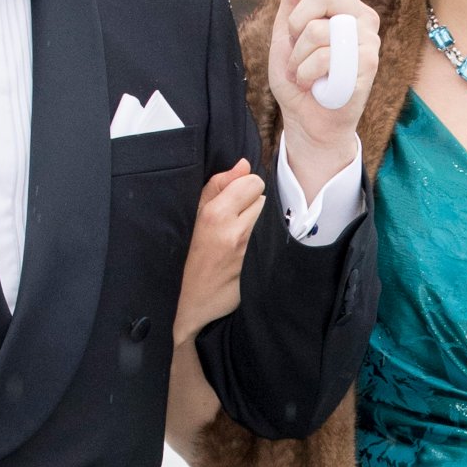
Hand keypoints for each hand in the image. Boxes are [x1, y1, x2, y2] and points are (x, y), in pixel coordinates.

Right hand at [172, 159, 265, 347]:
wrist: (194, 302)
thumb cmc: (193, 256)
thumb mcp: (195, 216)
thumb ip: (218, 186)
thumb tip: (244, 164)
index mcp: (214, 213)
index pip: (252, 181)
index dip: (245, 189)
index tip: (235, 200)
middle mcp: (234, 229)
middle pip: (264, 196)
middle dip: (253, 203)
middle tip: (238, 219)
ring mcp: (249, 247)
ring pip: (269, 214)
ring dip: (261, 220)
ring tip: (244, 233)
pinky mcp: (259, 263)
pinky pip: (272, 236)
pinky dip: (265, 238)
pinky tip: (252, 248)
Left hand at [268, 0, 379, 199]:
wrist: (306, 119)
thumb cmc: (299, 75)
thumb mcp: (286, 29)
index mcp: (344, 5)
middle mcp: (362, 18)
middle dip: (298, 21)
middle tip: (296, 43)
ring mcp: (369, 41)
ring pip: (320, 30)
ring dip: (299, 55)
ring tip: (305, 71)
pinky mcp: (367, 64)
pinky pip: (325, 56)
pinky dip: (307, 72)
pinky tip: (315, 84)